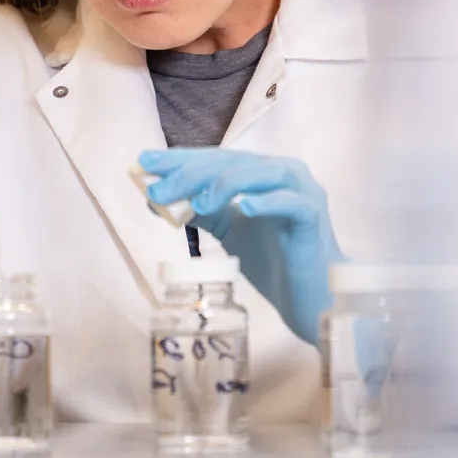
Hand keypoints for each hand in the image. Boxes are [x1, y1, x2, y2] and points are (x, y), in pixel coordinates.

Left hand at [140, 147, 344, 345]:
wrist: (311, 299)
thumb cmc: (274, 260)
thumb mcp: (230, 231)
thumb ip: (204, 210)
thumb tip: (158, 197)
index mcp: (263, 173)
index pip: (217, 159)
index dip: (181, 160)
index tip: (144, 164)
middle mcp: (284, 173)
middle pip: (233, 163)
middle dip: (191, 173)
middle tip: (157, 189)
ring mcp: (303, 192)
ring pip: (260, 174)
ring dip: (225, 184)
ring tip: (196, 202)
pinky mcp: (314, 217)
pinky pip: (291, 203)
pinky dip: (267, 202)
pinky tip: (244, 208)